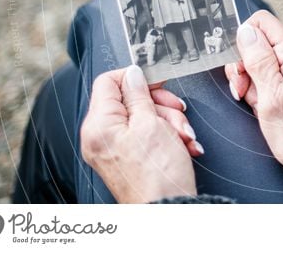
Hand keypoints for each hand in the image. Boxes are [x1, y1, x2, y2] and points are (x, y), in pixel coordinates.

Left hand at [80, 65, 202, 202]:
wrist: (168, 209)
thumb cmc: (158, 174)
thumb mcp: (152, 123)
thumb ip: (139, 95)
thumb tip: (133, 74)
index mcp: (98, 125)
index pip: (108, 81)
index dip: (135, 76)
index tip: (158, 81)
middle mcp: (99, 137)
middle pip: (129, 99)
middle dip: (160, 104)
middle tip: (177, 112)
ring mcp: (112, 149)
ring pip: (143, 117)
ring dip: (169, 122)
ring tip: (184, 136)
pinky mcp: (126, 159)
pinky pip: (146, 135)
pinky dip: (166, 136)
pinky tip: (183, 145)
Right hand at [225, 11, 282, 191]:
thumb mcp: (271, 98)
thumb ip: (258, 61)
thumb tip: (245, 31)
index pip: (261, 22)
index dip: (243, 41)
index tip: (240, 68)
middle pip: (258, 41)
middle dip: (244, 65)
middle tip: (245, 91)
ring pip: (259, 59)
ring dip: (250, 80)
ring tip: (256, 103)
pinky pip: (268, 75)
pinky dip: (259, 89)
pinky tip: (262, 105)